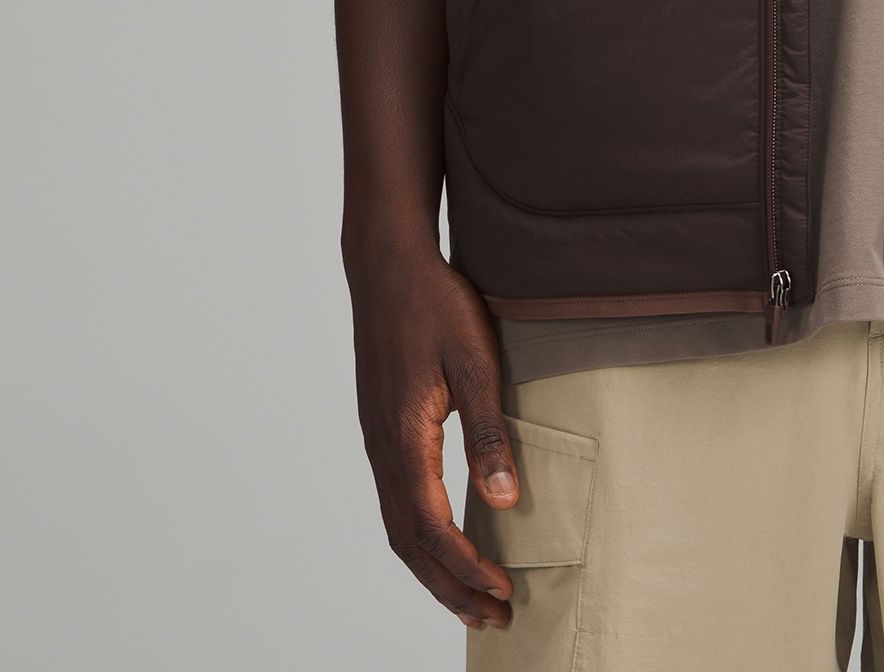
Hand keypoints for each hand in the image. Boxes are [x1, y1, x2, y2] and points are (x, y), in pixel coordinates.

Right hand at [346, 235, 520, 631]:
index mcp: (404, 439)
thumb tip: (506, 500)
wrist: (388, 264)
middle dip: (451, 587)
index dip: (468, 567)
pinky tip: (445, 540)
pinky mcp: (381, 428)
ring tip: (473, 596)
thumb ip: (489, 432)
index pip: (434, 528)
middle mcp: (382, 450)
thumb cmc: (435, 305)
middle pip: (410, 544)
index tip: (505, 593)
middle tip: (494, 618)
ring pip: (399, 527)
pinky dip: (420, 538)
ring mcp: (377, 440)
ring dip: (434, 569)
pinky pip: (396, 502)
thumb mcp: (474, 362)